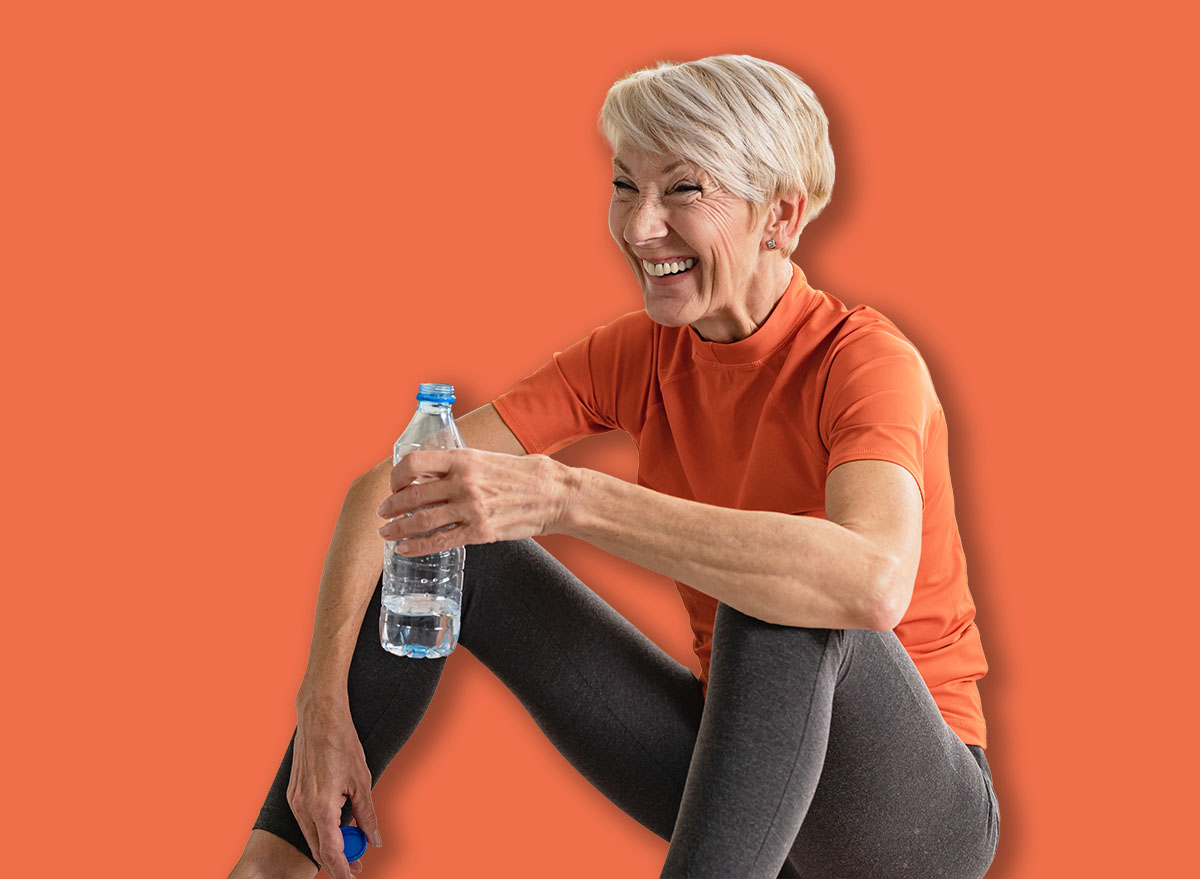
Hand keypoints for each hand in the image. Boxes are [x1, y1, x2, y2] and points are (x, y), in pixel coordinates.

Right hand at [286, 693, 380, 878]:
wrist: (319, 716)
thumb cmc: (342, 743)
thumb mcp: (362, 781)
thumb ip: (367, 814)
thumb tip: (373, 839)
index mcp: (321, 806)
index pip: (330, 851)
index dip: (342, 869)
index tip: (354, 877)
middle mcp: (302, 807)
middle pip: (318, 848)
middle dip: (337, 861)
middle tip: (357, 865)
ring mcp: (294, 800)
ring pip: (310, 836)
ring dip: (328, 846)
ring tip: (351, 846)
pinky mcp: (292, 793)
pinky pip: (305, 822)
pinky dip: (319, 830)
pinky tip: (335, 827)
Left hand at [376, 448, 574, 555]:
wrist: (556, 494)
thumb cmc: (524, 474)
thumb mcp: (488, 458)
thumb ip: (460, 466)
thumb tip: (431, 474)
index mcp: (463, 458)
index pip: (414, 463)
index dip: (397, 476)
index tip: (394, 485)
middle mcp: (463, 482)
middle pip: (412, 495)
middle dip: (392, 507)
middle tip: (384, 513)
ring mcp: (471, 508)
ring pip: (421, 520)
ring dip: (398, 528)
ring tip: (387, 533)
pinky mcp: (480, 531)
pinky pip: (440, 541)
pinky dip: (418, 546)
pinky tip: (406, 548)